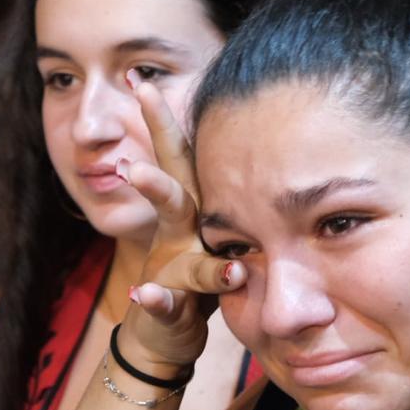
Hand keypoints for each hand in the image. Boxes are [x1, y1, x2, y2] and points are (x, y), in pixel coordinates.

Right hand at [115, 77, 243, 374]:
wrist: (168, 333)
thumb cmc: (203, 276)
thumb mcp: (220, 230)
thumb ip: (233, 197)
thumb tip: (268, 147)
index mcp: (194, 211)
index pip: (183, 159)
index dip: (165, 120)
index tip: (144, 77)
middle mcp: (178, 231)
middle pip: (171, 184)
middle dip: (162, 142)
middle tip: (150, 101)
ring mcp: (168, 265)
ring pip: (169, 236)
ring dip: (157, 200)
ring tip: (141, 173)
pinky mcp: (167, 305)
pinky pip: (162, 301)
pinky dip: (157, 300)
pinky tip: (148, 295)